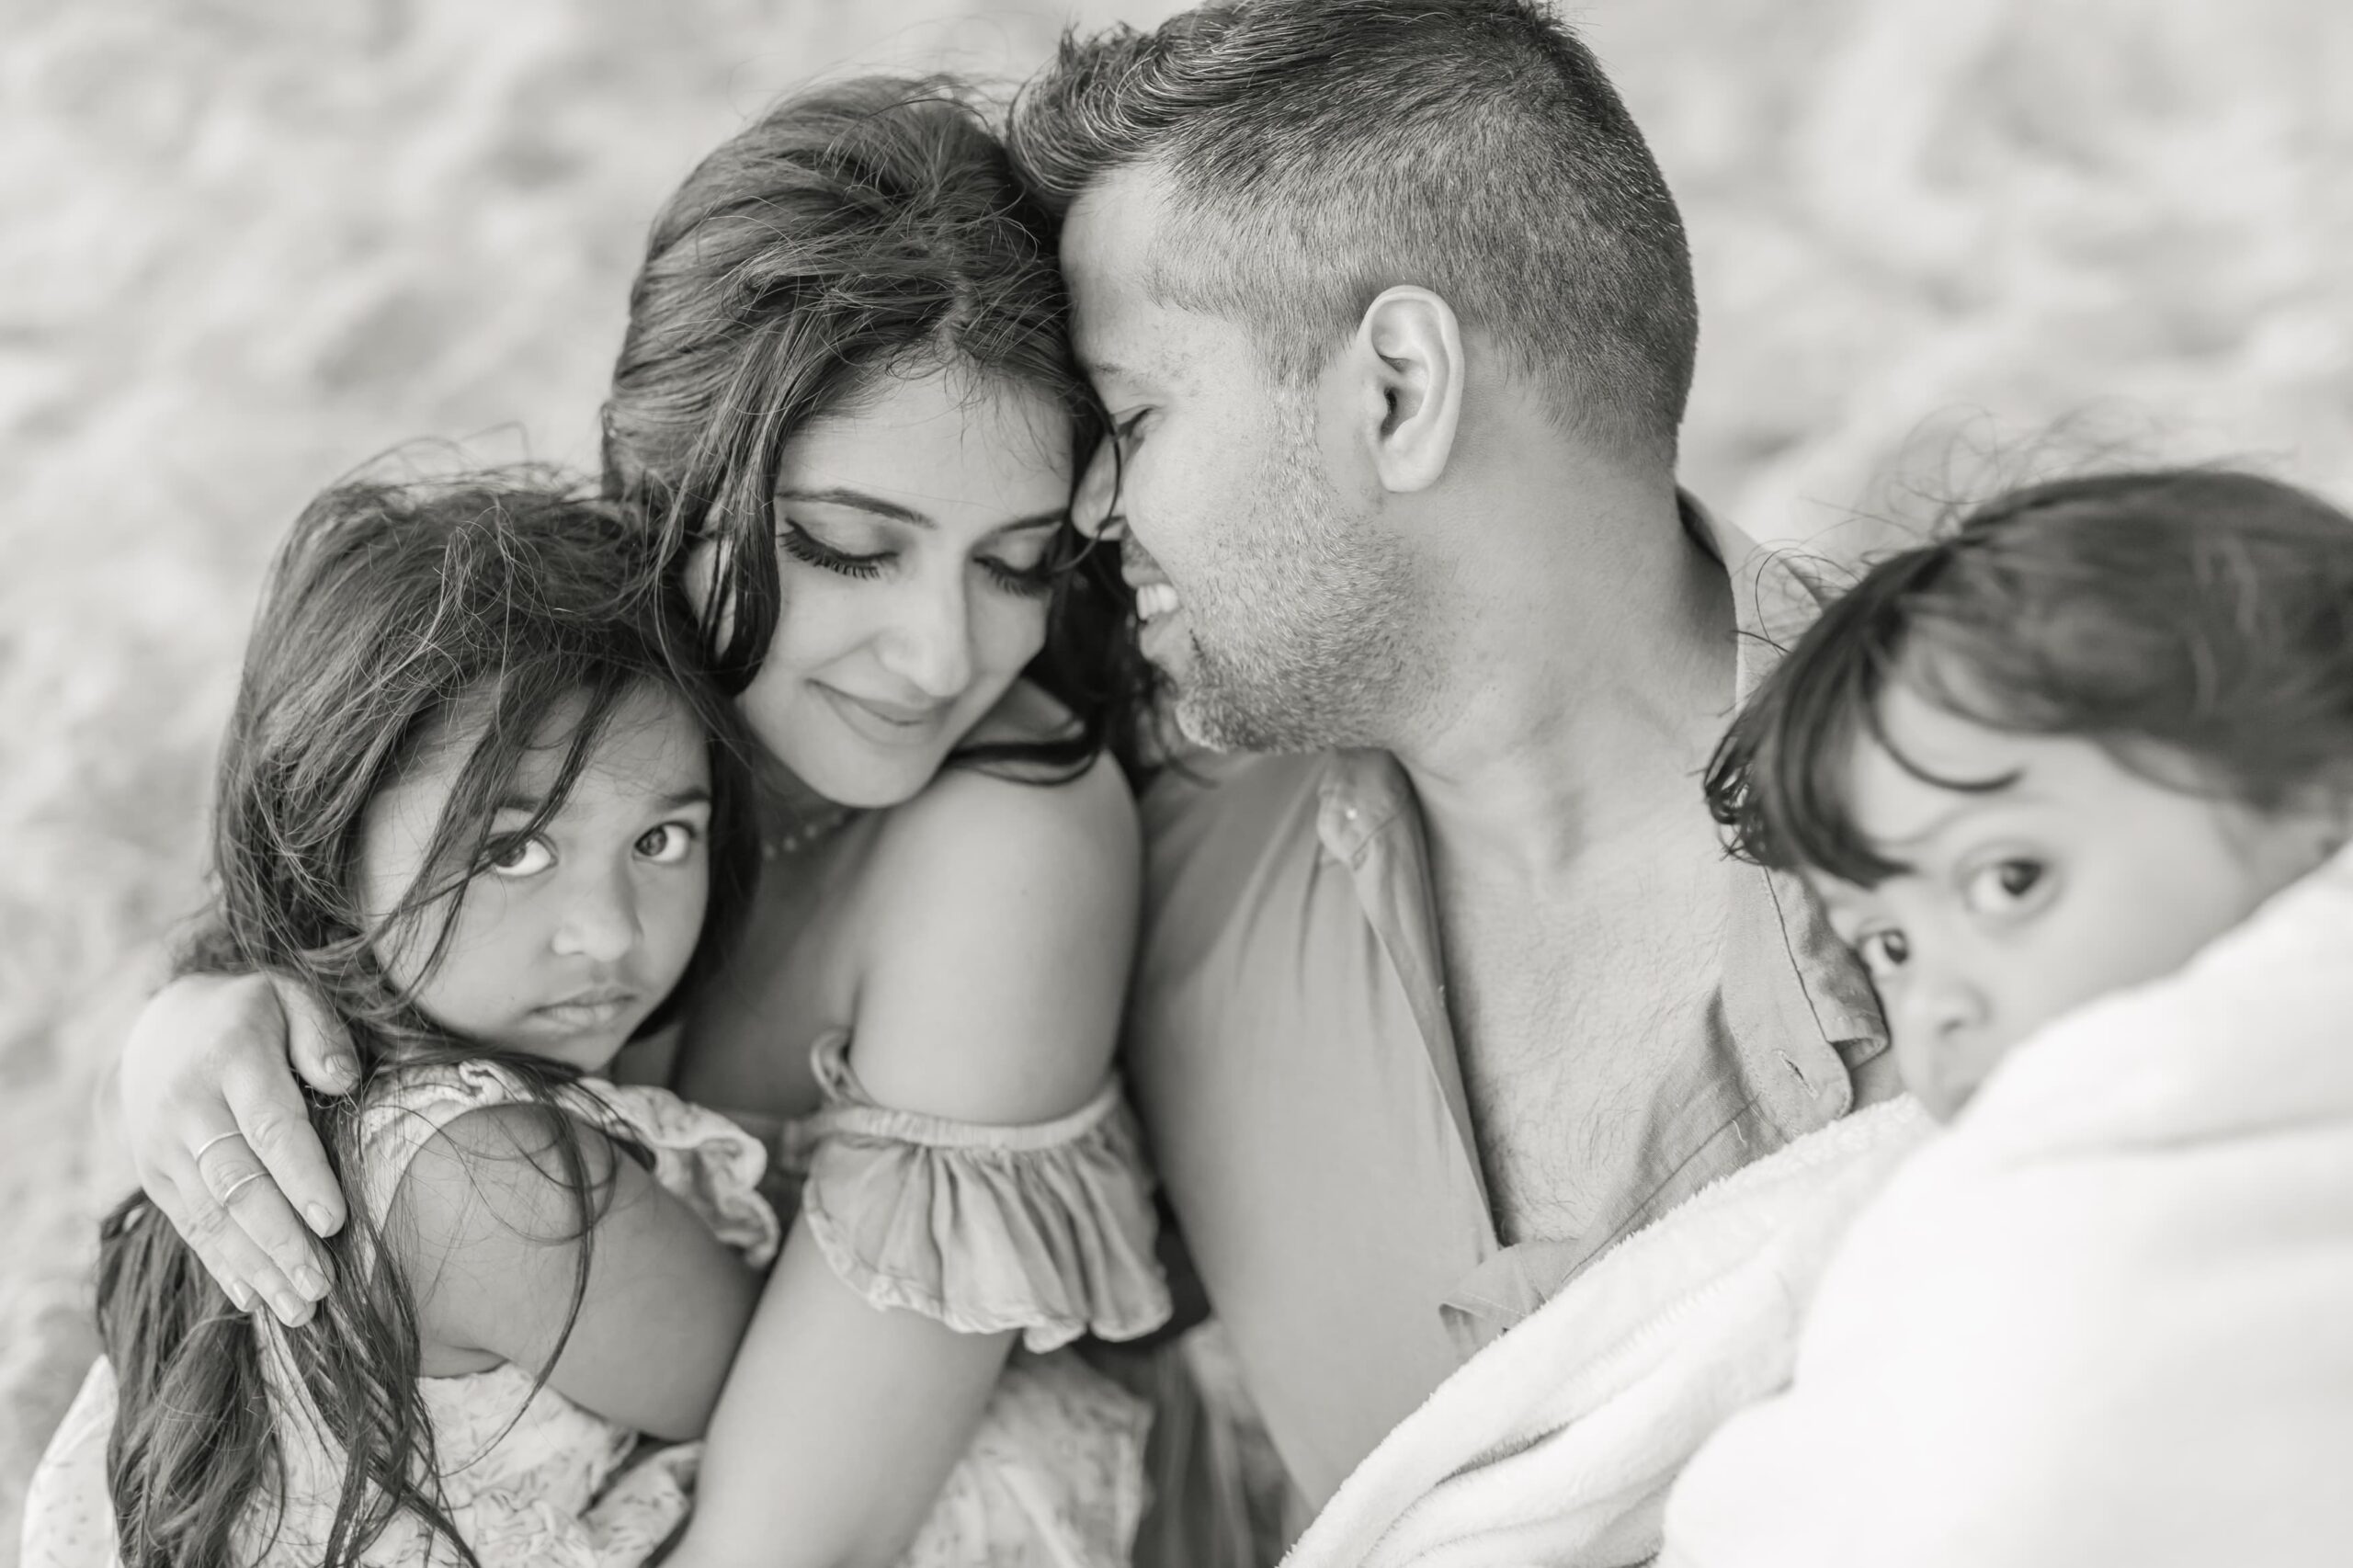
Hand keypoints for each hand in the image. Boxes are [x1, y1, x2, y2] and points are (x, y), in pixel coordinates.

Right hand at [118, 972, 359, 1323]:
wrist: (161, 1027)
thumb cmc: (251, 1015)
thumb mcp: (288, 997)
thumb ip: (319, 1033)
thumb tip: (344, 1080)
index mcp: (231, 1058)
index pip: (270, 1126)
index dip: (301, 1176)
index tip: (335, 1221)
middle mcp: (188, 1107)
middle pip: (237, 1183)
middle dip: (281, 1239)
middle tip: (324, 1284)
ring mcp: (163, 1146)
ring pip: (211, 1215)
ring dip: (257, 1266)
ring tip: (301, 1308)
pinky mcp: (153, 1176)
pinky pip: (189, 1226)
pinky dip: (222, 1265)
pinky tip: (255, 1300)